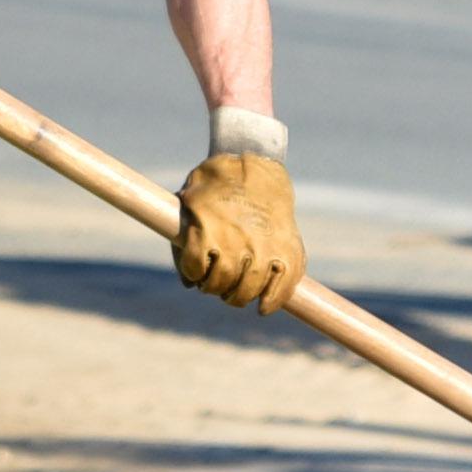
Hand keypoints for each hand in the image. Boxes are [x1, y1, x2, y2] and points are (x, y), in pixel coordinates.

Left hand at [174, 146, 302, 310]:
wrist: (254, 164)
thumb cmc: (216, 186)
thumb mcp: (188, 201)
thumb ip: (183, 240)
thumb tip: (187, 282)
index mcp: (207, 229)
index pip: (195, 268)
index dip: (194, 273)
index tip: (196, 271)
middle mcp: (235, 240)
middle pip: (222, 283)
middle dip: (216, 288)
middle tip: (217, 285)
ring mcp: (264, 246)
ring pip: (249, 288)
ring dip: (240, 296)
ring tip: (236, 292)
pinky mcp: (288, 249)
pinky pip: (282, 285)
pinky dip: (272, 300)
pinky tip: (264, 307)